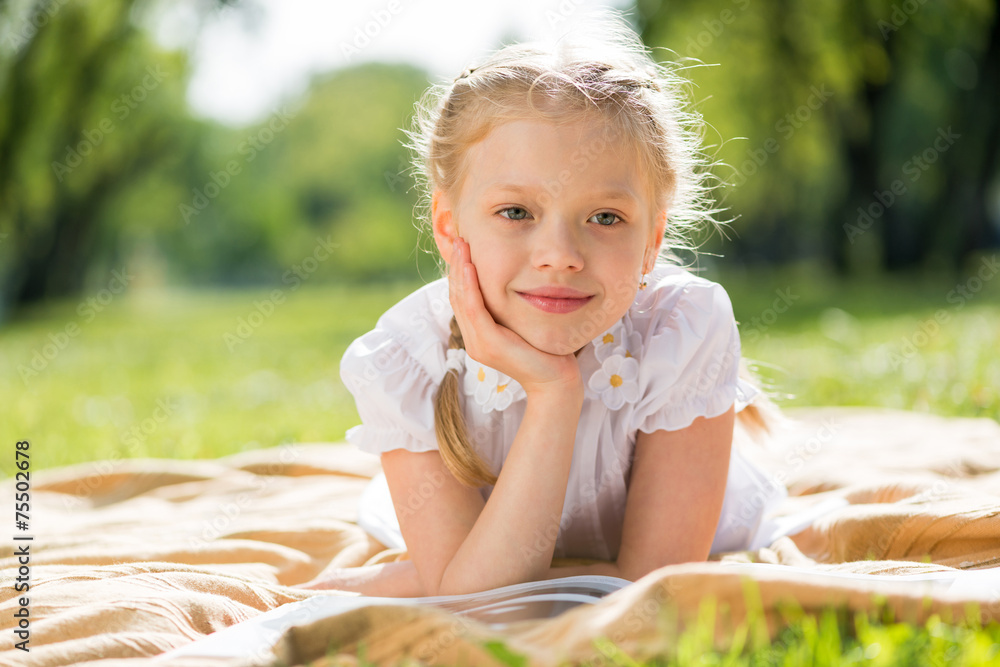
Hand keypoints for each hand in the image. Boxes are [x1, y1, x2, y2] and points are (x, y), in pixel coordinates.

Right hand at [449, 237, 582, 398]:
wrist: (556, 380)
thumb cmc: (545, 350)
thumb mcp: (522, 323)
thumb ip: (510, 308)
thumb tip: (513, 281)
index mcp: (478, 335)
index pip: (462, 298)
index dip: (459, 271)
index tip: (463, 246)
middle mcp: (473, 340)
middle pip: (456, 295)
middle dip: (455, 265)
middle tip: (458, 238)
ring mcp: (479, 344)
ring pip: (461, 299)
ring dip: (459, 269)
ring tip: (461, 245)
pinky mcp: (489, 344)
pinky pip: (474, 309)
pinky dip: (470, 285)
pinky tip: (470, 266)